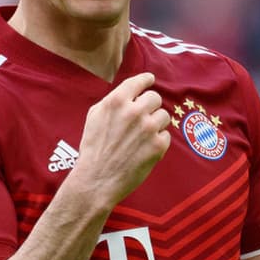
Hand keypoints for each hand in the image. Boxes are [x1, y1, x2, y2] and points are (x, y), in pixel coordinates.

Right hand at [69, 72, 170, 208]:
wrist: (96, 179)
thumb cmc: (93, 149)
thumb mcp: (95, 116)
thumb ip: (113, 101)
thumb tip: (131, 93)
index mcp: (117, 101)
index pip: (139, 81)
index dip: (146, 80)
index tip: (150, 80)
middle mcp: (134, 111)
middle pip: (155, 98)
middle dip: (150, 107)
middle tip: (143, 118)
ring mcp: (148, 128)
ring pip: (164, 115)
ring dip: (156, 124)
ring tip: (142, 136)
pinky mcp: (158, 145)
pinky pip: (166, 135)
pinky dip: (158, 142)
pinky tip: (144, 149)